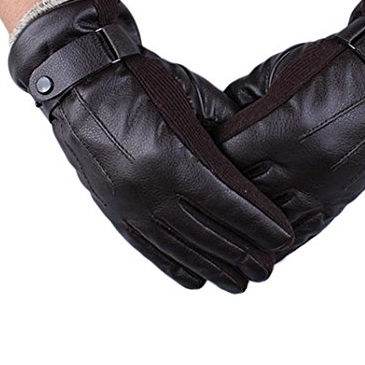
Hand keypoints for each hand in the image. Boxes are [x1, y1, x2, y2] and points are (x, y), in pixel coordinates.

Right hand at [8, 0, 293, 292]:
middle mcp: (152, 188)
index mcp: (176, 157)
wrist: (82, 82)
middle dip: (243, 254)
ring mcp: (130, 203)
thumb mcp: (193, 97)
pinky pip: (150, 248)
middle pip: (209, 233)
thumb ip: (224, 134)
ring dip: (213, 268)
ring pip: (181, 248)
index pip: (230, 202)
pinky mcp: (115, 210)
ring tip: (239, 284)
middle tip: (267, 270)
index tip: (282, 239)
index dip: (259, 223)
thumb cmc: (144, 80)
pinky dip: (175, 265)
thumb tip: (250, 167)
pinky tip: (196, 279)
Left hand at [212, 0, 364, 258]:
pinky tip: (260, 252)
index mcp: (278, 127)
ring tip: (221, 241)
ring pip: (267, 223)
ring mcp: (318, 186)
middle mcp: (297, 163)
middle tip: (196, 202)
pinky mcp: (337, 199)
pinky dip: (276, 244)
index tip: (190, 162)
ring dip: (244, 230)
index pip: (223, 157)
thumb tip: (216, 129)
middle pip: (240, 194)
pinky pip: (301, 233)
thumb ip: (241, 104)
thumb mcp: (275, 73)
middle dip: (217, 196)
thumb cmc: (330, 65)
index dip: (202, 159)